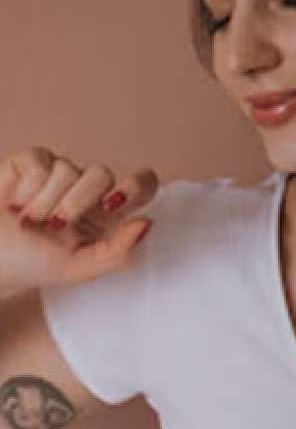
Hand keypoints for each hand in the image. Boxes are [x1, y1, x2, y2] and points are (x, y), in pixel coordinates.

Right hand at [0, 147, 158, 300]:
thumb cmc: (32, 264)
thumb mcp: (79, 267)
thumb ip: (117, 250)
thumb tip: (146, 223)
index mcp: (107, 217)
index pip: (141, 185)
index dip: (137, 184)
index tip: (113, 204)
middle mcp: (87, 191)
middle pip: (102, 173)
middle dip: (76, 202)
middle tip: (55, 226)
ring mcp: (60, 173)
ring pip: (68, 169)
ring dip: (45, 203)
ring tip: (29, 222)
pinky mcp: (32, 161)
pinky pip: (40, 163)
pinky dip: (25, 191)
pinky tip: (15, 205)